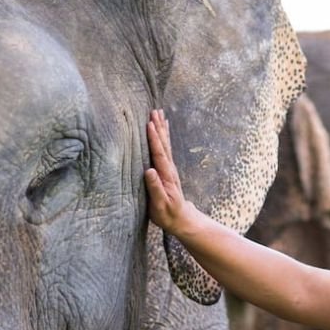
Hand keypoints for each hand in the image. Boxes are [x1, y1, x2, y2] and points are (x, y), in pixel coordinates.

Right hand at [143, 109, 192, 234]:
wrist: (180, 219)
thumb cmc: (167, 214)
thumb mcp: (159, 205)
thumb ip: (155, 188)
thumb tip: (149, 170)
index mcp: (166, 176)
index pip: (159, 154)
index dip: (154, 139)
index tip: (149, 124)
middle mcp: (169, 169)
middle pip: (163, 144)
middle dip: (158, 127)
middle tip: (154, 111)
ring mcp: (169, 168)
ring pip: (165, 143)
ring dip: (161, 128)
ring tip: (158, 113)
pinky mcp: (168, 168)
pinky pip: (165, 148)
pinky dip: (163, 136)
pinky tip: (162, 128)